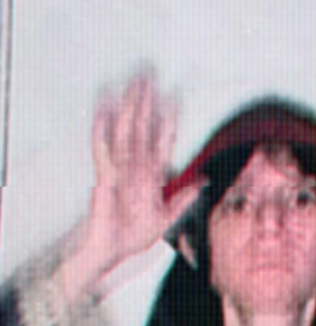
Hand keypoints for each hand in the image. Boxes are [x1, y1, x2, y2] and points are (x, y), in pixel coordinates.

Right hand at [87, 71, 200, 272]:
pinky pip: (102, 152)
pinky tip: (102, 109)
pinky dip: (101, 131)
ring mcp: (118, 171)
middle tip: (147, 75)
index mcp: (150, 177)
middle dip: (144, 104)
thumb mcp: (164, 219)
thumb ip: (182, 200)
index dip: (167, 123)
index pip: (160, 144)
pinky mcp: (104, 178)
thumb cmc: (132, 235)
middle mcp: (134, 169)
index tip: (174, 99)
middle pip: (140, 130)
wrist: (109, 250)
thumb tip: (203, 181)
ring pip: (124, 134)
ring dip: (127, 109)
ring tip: (129, 85)